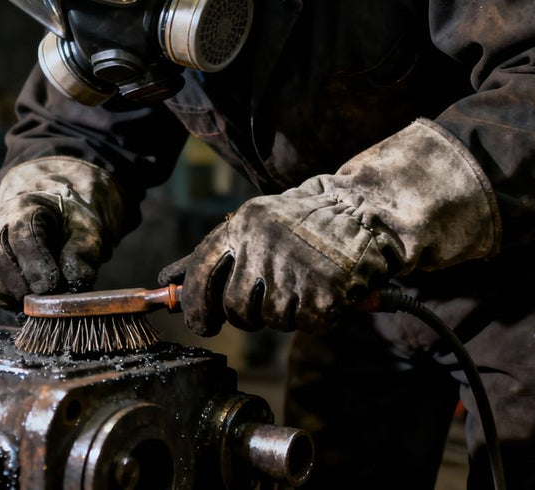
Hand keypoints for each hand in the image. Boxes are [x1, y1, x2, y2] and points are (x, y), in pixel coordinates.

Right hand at [0, 157, 123, 309]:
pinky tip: (23, 298)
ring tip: (37, 300)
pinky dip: (4, 300)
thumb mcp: (85, 229)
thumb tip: (75, 280)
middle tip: (44, 299)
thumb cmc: (67, 223)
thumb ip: (83, 252)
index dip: (36, 266)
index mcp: (23, 207)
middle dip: (23, 286)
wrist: (47, 215)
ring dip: (13, 297)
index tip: (53, 286)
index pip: (21, 238)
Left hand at [165, 188, 388, 335]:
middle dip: (248, 315)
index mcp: (242, 226)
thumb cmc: (305, 220)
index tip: (202, 324)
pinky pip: (308, 324)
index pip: (202, 274)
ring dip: (287, 313)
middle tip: (268, 300)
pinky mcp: (324, 293)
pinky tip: (326, 290)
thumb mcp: (255, 223)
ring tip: (304, 283)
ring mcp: (294, 271)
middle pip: (237, 309)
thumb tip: (168, 282)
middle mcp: (263, 247)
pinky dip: (318, 315)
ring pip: (272, 321)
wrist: (366, 209)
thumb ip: (215, 254)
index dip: (196, 306)